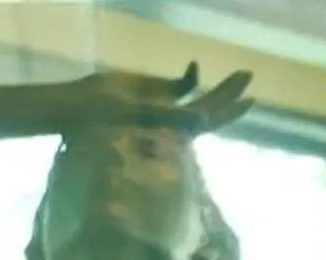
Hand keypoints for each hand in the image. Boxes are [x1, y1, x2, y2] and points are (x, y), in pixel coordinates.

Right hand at [51, 63, 252, 136]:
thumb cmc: (100, 114)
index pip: (212, 118)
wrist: (74, 106)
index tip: (251, 99)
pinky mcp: (153, 93)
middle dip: (231, 91)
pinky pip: (179, 88)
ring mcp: (167, 106)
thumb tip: (203, 121)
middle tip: (248, 74)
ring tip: (238, 75)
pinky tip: (194, 67)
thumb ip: (169, 116)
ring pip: (201, 97)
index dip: (232, 109)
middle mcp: (177, 118)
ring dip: (219, 87)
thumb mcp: (135, 113)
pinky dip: (189, 79)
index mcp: (177, 128)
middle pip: (213, 106)